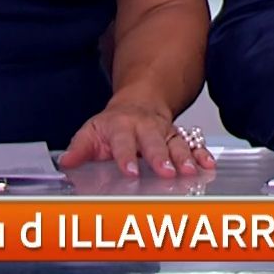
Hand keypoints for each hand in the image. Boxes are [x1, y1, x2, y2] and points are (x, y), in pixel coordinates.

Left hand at [60, 98, 215, 177]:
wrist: (139, 102)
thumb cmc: (114, 124)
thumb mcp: (92, 132)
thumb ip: (80, 148)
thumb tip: (65, 162)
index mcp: (121, 127)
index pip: (122, 142)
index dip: (126, 157)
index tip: (129, 172)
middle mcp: (145, 128)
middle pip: (154, 142)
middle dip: (160, 157)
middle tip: (166, 172)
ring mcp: (164, 132)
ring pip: (176, 143)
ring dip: (184, 158)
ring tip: (191, 171)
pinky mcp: (179, 137)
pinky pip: (193, 144)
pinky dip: (202, 154)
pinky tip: (208, 164)